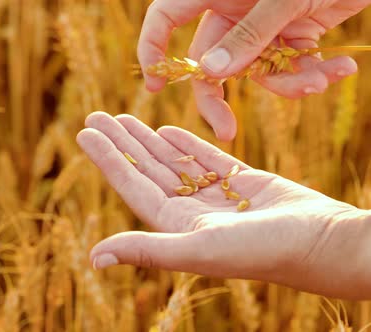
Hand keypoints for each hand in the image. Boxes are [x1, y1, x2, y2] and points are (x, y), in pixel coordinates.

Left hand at [77, 112, 370, 299]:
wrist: (322, 242)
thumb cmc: (261, 250)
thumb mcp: (198, 248)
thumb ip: (147, 250)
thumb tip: (94, 259)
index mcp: (176, 226)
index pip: (132, 186)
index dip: (108, 159)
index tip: (85, 132)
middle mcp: (190, 211)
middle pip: (147, 170)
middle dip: (121, 143)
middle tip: (94, 115)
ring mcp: (215, 196)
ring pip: (172, 162)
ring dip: (147, 139)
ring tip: (122, 117)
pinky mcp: (241, 181)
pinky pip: (205, 159)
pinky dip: (185, 144)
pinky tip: (165, 129)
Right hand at [138, 0, 368, 139]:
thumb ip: (248, 35)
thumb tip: (209, 74)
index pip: (166, 17)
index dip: (153, 47)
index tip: (155, 84)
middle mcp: (232, 11)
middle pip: (209, 61)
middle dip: (220, 97)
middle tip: (226, 131)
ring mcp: (262, 26)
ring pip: (255, 72)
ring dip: (287, 84)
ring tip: (319, 82)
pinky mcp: (292, 36)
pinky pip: (289, 68)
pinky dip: (313, 74)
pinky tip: (341, 68)